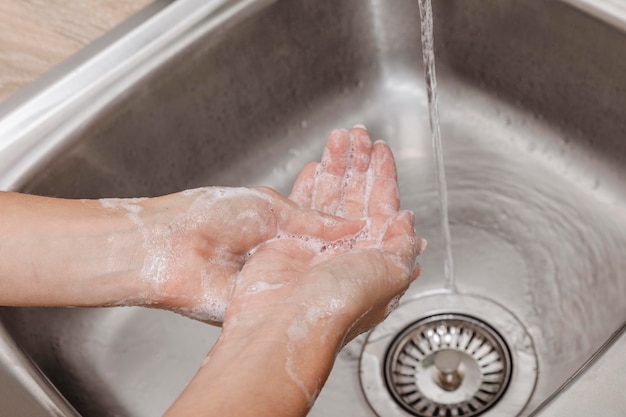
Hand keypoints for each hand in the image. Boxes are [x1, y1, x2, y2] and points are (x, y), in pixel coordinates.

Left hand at [114, 186, 363, 324]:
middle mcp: (283, 251)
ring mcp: (277, 277)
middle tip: (395, 239)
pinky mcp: (269, 302)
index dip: (355, 219)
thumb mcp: (271, 206)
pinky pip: (302, 299)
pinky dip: (325, 294)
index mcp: (283, 222)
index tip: (383, 217)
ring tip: (382, 262)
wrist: (171, 246)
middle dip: (359, 246)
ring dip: (345, 271)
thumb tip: (352, 226)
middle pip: (329, 252)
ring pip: (320, 277)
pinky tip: (351, 288)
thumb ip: (313, 220)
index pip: (329, 223)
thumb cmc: (208, 214)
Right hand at [225, 126, 422, 342]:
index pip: (385, 207)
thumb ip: (401, 244)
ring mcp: (317, 248)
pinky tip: (314, 168)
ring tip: (338, 140)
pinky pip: (301, 206)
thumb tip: (408, 221)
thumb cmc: (337, 306)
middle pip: (357, 197)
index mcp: (375, 260)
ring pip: (330, 197)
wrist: (285, 324)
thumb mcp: (389, 273)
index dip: (384, 176)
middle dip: (359, 165)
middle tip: (359, 136)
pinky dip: (308, 185)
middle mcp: (347, 253)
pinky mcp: (289, 244)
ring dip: (336, 167)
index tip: (382, 151)